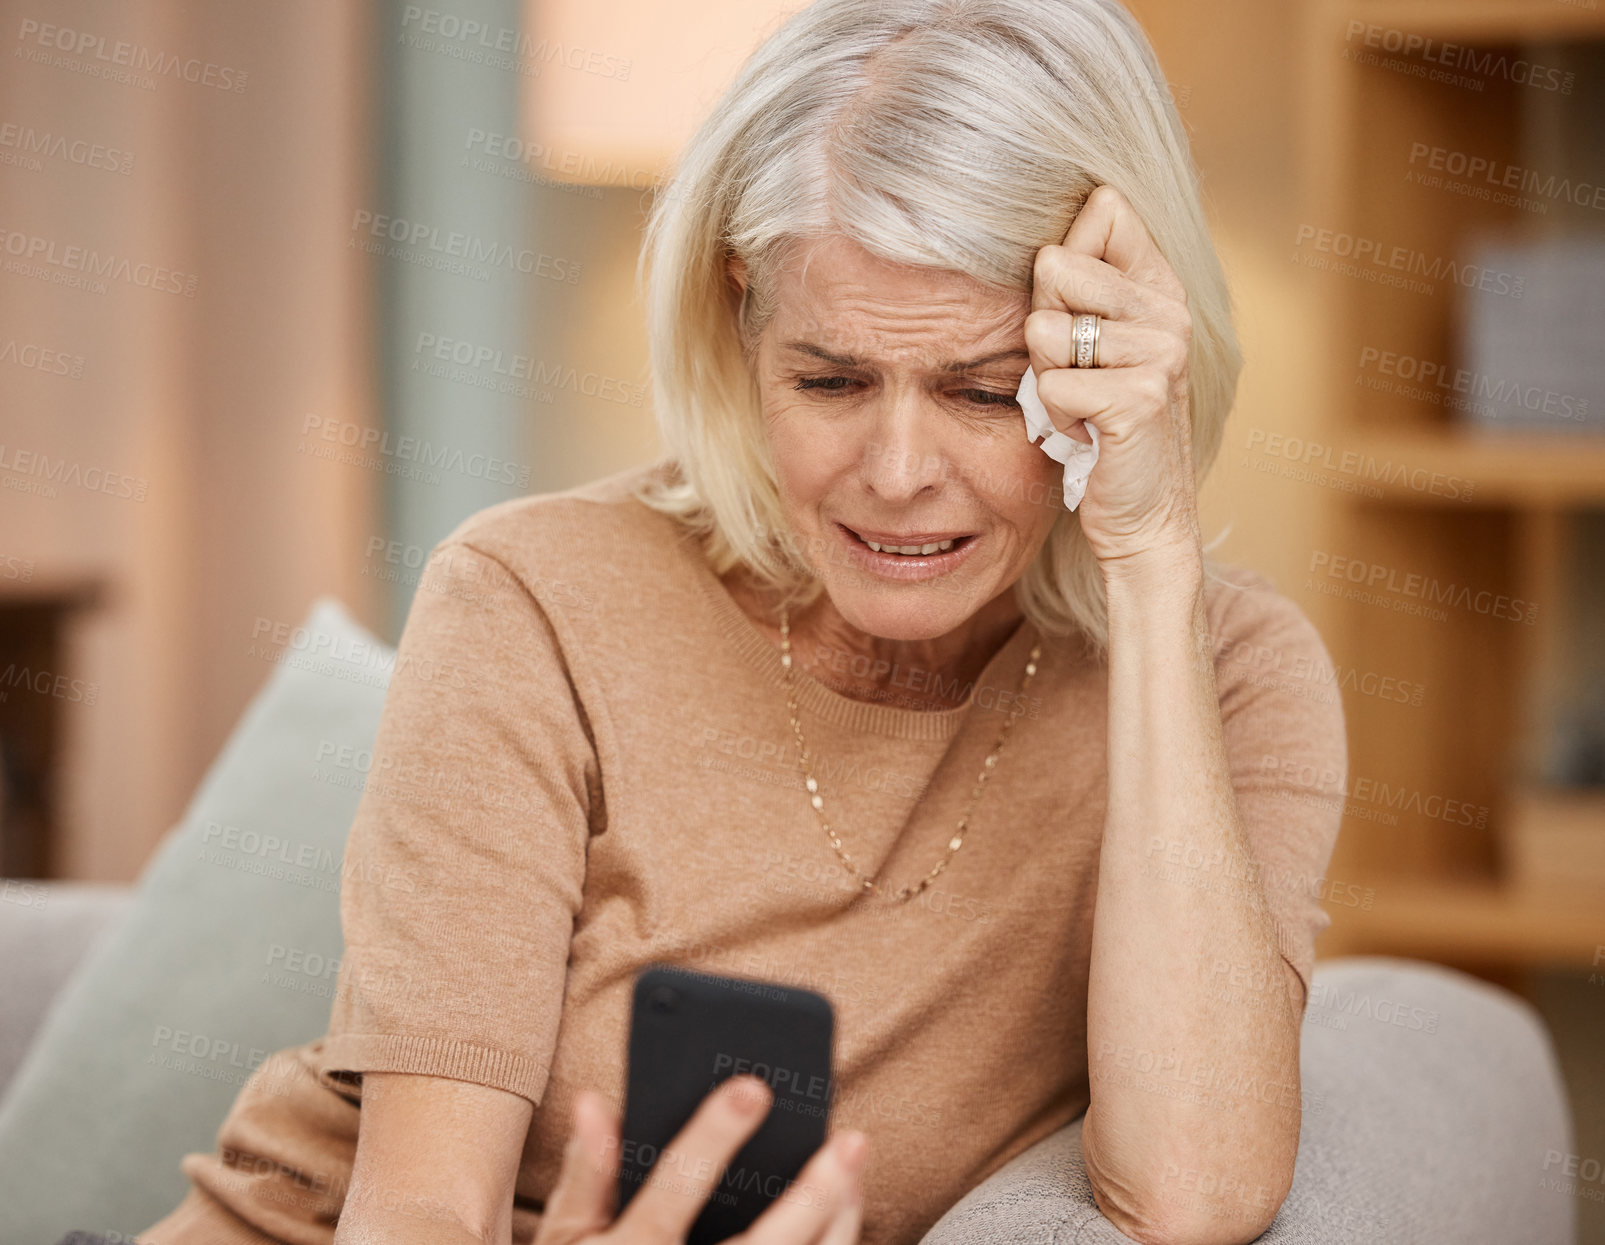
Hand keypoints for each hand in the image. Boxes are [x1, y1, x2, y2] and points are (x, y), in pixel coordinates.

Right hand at [534, 1075, 867, 1244]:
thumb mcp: (566, 1240)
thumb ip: (587, 1174)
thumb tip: (597, 1102)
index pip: (675, 1190)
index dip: (713, 1137)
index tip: (752, 1088)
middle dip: (812, 1195)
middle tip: (850, 1142)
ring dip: (836, 1225)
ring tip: (855, 1169)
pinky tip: (842, 1216)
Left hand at [1025, 185, 1202, 575]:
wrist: (1145, 516)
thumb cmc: (1103, 428)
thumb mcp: (1097, 348)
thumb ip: (1083, 289)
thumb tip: (1043, 240)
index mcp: (1160, 287)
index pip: (1105, 208)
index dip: (1064, 258)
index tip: (1074, 312)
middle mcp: (1169, 310)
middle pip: (1055, 265)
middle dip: (1043, 323)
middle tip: (1074, 372)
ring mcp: (1159, 352)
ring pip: (1043, 328)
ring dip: (1046, 377)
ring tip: (1081, 405)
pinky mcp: (1138, 397)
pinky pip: (1050, 384)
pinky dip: (1053, 417)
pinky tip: (1084, 434)